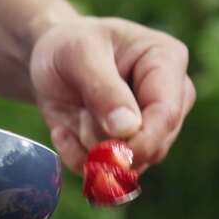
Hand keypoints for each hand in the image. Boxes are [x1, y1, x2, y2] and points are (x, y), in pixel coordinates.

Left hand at [30, 17, 194, 172]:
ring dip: (91, 147)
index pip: (167, 112)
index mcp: (166, 60)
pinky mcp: (128, 146)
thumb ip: (103, 89)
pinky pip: (106, 172)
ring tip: (76, 113)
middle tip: (80, 113)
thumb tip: (128, 130)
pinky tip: (64, 131)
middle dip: (108, 140)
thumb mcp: (78, 55)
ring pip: (131, 162)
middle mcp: (169, 96)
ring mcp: (150, 125)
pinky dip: (77, 157)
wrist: (49, 61)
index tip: (109, 150)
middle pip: (154, 144)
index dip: (142, 139)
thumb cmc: (68, 46)